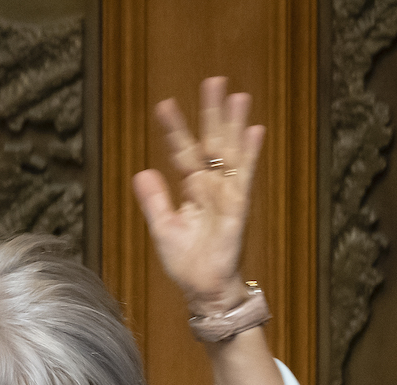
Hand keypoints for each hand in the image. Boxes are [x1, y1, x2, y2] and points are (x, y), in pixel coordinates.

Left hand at [132, 77, 262, 313]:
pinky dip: (249, 155)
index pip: (183, 152)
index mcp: (193, 190)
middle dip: (213, 113)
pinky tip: (254, 131)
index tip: (164, 105)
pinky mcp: (237, 210)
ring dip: (234, 125)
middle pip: (212, 143)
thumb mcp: (163, 228)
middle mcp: (212, 187)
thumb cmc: (187, 262)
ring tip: (238, 96)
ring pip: (231, 154)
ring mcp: (227, 196)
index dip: (175, 129)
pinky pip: (244, 179)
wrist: (203, 290)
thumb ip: (154, 200)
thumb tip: (142, 171)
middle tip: (214, 81)